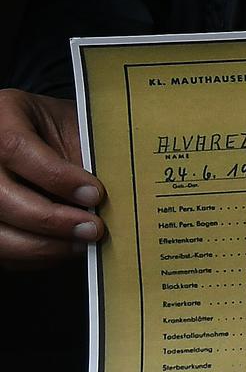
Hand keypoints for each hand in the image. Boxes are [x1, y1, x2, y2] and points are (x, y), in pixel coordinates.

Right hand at [0, 89, 103, 267]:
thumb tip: (108, 194)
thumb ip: (82, 152)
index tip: (94, 194)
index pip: (16, 148)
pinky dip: (32, 256)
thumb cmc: (55, 127)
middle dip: (51, 220)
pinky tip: (62, 249)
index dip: (56, 176)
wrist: (32, 133)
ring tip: (81, 244)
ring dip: (42, 246)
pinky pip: (0, 250)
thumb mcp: (70, 124)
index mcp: (2, 115)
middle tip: (92, 228)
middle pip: (1, 198)